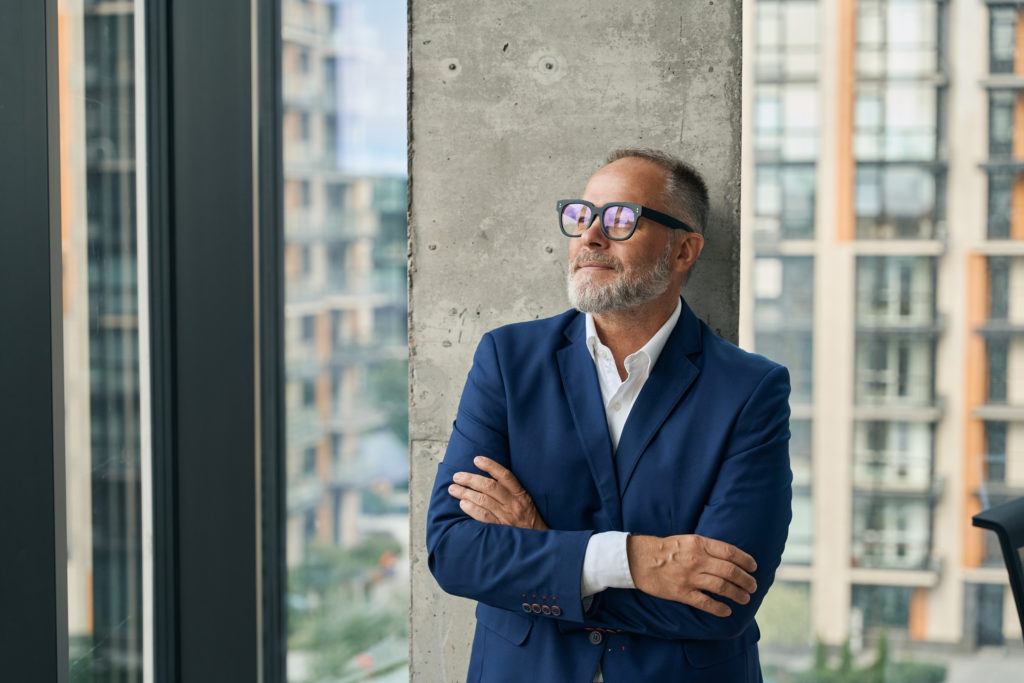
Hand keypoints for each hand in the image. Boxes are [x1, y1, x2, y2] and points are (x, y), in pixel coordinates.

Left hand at [448, 456, 548, 530]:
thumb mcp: (526, 501)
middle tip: (457, 476)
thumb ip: (511, 491)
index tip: (476, 459)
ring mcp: (507, 517)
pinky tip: (463, 504)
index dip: (490, 465)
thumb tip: (489, 478)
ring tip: (453, 489)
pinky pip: (484, 517)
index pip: (505, 475)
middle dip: (471, 479)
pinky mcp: (501, 529)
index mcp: (520, 494)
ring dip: (466, 493)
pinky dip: (472, 509)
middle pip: (490, 487)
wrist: (537, 542)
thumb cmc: (529, 519)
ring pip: (484, 500)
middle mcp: (514, 504)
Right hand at [626, 534, 756, 616]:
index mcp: (699, 544)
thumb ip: (707, 548)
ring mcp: (690, 577)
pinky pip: (706, 602)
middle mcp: (697, 560)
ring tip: (745, 598)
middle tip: (753, 586)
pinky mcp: (682, 593)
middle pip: (730, 571)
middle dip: (746, 580)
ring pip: (722, 587)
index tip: (753, 567)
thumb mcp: (687, 540)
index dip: (745, 560)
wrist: (639, 559)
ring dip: (737, 594)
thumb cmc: (665, 548)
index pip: (730, 552)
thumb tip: (729, 557)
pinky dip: (719, 608)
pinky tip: (727, 611)